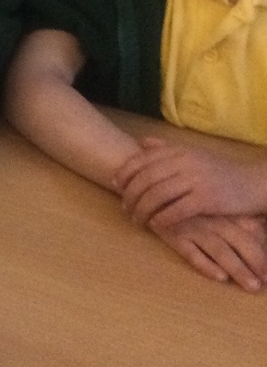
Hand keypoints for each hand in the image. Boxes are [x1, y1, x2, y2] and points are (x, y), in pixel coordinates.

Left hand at [113, 137, 266, 226]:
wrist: (252, 183)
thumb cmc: (218, 171)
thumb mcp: (192, 154)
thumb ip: (166, 148)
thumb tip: (141, 142)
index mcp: (179, 151)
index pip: (142, 160)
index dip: (125, 173)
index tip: (115, 184)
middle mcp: (184, 162)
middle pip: (146, 179)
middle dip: (130, 195)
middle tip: (125, 208)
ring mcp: (195, 180)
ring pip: (157, 196)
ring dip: (142, 210)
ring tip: (137, 220)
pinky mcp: (205, 199)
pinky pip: (175, 211)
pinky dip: (161, 219)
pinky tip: (156, 225)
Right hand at [150, 211, 266, 290]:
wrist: (146, 187)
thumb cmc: (181, 200)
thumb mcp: (209, 206)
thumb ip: (234, 218)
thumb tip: (260, 231)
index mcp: (223, 212)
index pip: (252, 231)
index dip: (265, 250)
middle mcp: (212, 220)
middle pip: (241, 242)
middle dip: (258, 263)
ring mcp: (193, 228)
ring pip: (220, 250)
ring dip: (238, 269)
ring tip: (253, 286)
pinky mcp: (174, 235)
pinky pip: (191, 252)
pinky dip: (206, 264)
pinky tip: (220, 277)